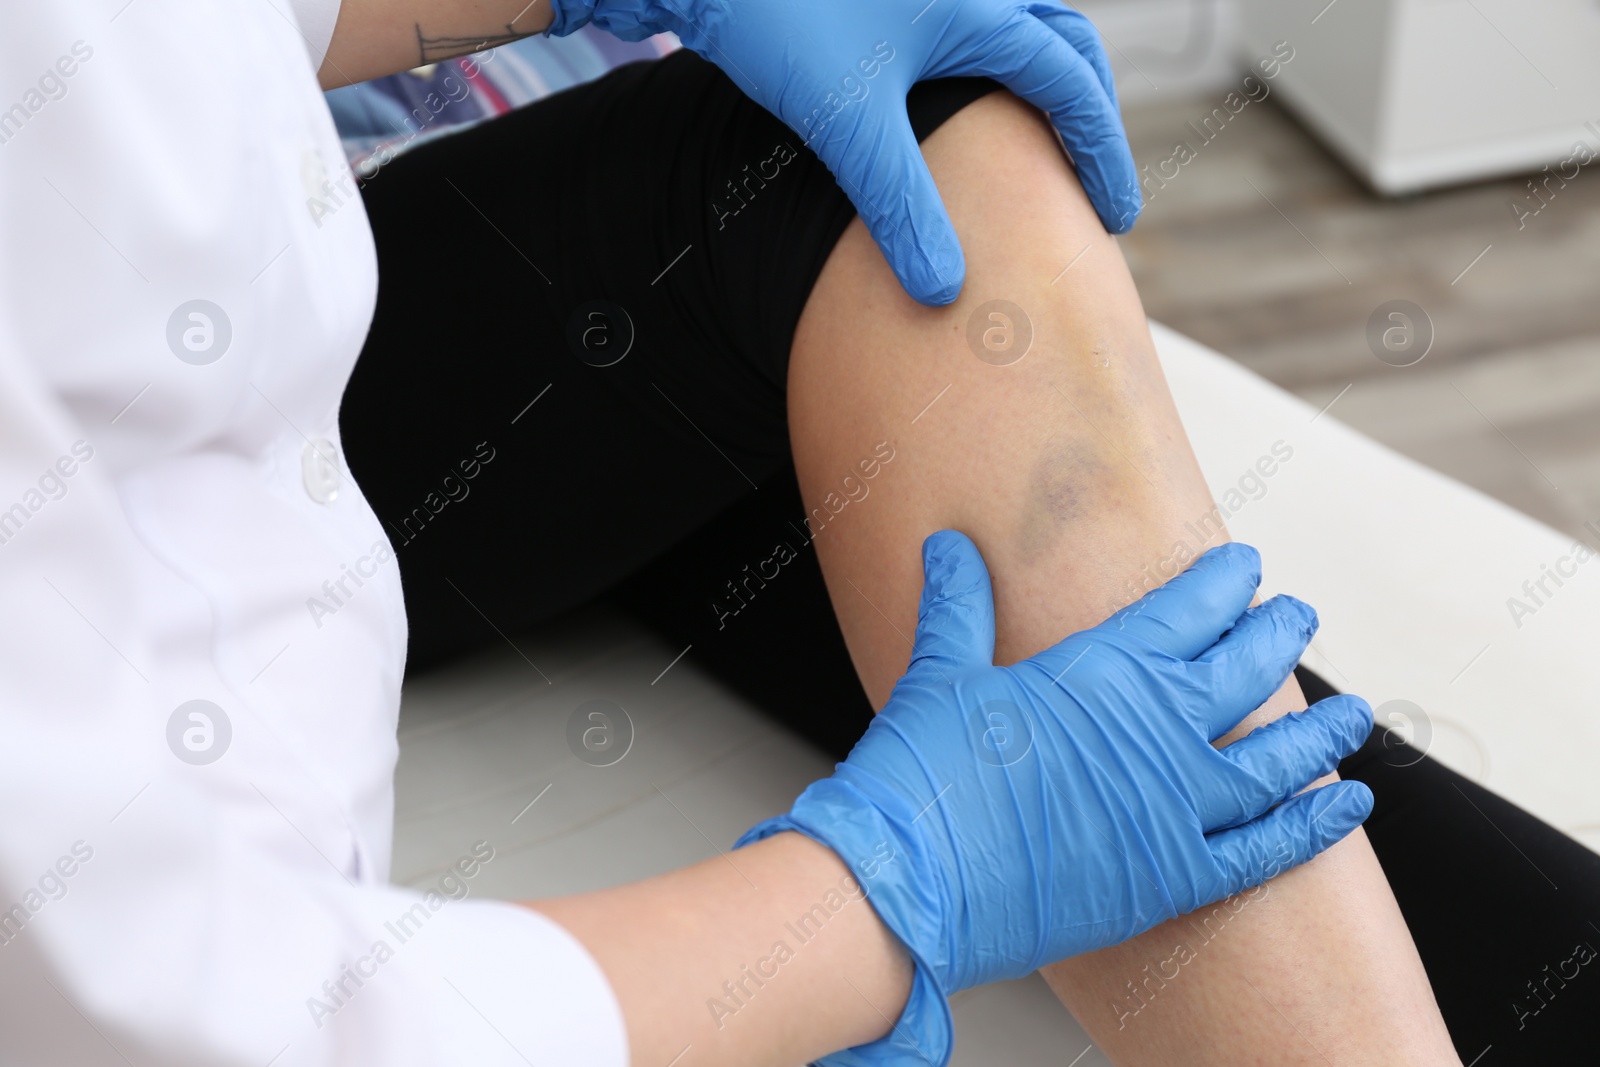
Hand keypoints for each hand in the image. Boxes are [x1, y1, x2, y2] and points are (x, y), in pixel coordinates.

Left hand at [544, 0, 1139, 305]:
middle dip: (1087, 110)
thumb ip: (900, 208)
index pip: (1070, 86)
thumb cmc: (777, 17)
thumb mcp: (846, 125)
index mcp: (980, 8)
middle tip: (1092, 180)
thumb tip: (945, 292)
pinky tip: (965, 102)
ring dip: (1046, 78)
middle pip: (1063, 39)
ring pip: (1023, 20)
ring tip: (1043, 143)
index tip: (1113, 217)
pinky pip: (978, 17)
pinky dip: (997, 59)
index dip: (1099, 155)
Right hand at [737, 533, 1373, 1063]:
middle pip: (1244, 669)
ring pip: (1275, 758)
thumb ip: (958, 606)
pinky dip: (1314, 825)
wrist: (911, 879)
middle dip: (1277, 634)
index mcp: (1102, 669)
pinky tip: (1350, 804)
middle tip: (1299, 614)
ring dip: (1320, 730)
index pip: (1187, 608)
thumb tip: (949, 546)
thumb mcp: (939, 675)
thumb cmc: (922, 775)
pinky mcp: (1173, 877)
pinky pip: (1266, 849)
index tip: (1246, 566)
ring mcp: (1174, 806)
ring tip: (1355, 711)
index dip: (1223, 582)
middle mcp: (1156, 729)